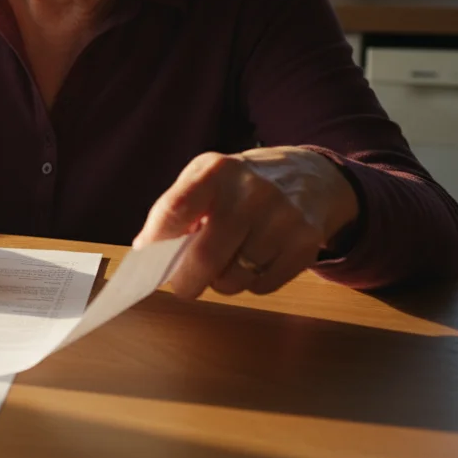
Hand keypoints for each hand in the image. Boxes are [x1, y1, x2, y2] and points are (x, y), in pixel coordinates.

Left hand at [133, 147, 359, 298]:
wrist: (311, 175)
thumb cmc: (242, 183)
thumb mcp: (207, 177)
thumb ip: (175, 209)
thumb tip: (146, 249)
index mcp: (218, 171)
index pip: (176, 209)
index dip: (157, 240)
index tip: (149, 259)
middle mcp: (252, 193)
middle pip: (205, 257)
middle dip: (186, 281)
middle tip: (183, 285)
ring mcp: (283, 219)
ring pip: (234, 279)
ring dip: (221, 281)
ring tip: (225, 263)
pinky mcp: (306, 244)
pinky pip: (262, 286)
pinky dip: (250, 283)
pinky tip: (253, 262)